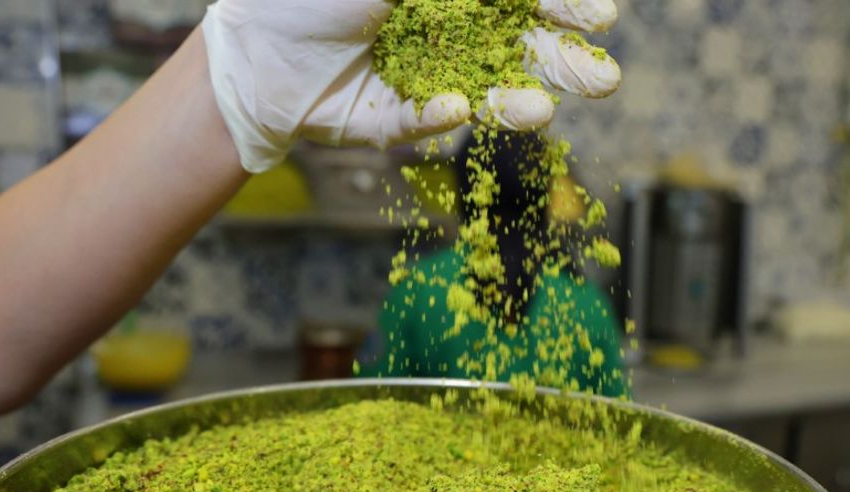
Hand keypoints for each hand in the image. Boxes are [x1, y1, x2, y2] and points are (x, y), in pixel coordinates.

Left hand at [201, 0, 620, 172]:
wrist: (247, 46)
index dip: (563, 4)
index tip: (601, 15)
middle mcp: (444, 31)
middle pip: (519, 47)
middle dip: (562, 61)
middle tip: (603, 76)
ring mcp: (422, 76)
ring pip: (482, 93)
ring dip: (518, 104)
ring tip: (545, 109)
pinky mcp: (392, 120)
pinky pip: (421, 121)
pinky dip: (436, 118)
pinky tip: (454, 110)